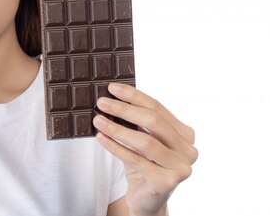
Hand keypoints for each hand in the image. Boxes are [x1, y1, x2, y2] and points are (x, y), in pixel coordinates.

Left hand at [93, 83, 197, 215]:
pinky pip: (137, 161)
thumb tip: (112, 98)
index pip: (157, 108)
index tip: (112, 88)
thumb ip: (136, 122)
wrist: (147, 200)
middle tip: (102, 102)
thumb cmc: (144, 165)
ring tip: (98, 120)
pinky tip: (101, 138)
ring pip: (145, 142)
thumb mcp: (142, 140)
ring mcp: (180, 167)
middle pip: (153, 122)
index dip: (134, 96)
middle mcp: (188, 150)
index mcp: (185, 134)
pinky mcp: (167, 182)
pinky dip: (116, 148)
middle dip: (124, 109)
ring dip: (118, 129)